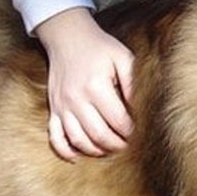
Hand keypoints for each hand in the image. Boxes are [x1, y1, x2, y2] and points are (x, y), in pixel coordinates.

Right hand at [35, 8, 134, 161]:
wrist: (68, 37)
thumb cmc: (100, 48)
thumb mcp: (123, 58)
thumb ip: (133, 83)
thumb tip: (141, 107)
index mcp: (96, 86)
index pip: (118, 120)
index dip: (132, 132)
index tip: (142, 135)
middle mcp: (77, 99)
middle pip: (99, 135)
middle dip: (118, 145)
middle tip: (130, 147)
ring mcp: (62, 106)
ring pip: (78, 140)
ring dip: (97, 151)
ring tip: (112, 149)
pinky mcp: (54, 109)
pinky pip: (55, 137)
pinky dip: (65, 151)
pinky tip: (78, 157)